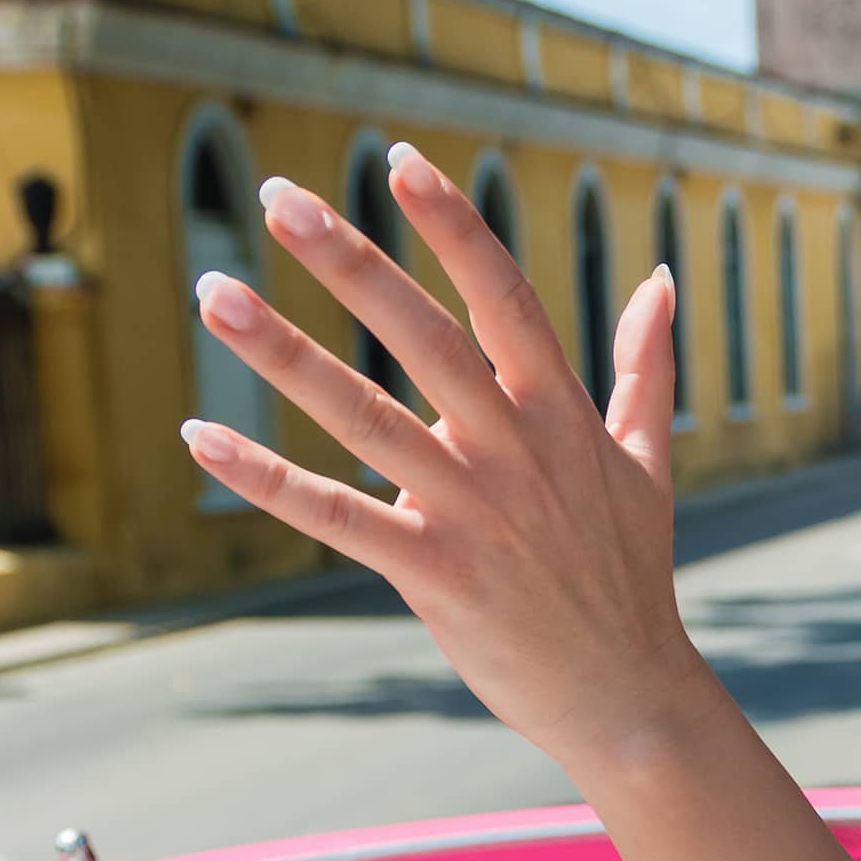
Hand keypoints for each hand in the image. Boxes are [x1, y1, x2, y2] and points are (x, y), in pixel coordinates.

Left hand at [178, 153, 709, 768]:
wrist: (631, 698)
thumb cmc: (630, 577)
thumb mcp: (646, 462)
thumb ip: (644, 366)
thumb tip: (661, 278)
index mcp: (561, 413)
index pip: (503, 297)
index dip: (453, 227)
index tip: (400, 162)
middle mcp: (514, 450)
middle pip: (423, 337)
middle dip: (350, 261)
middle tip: (279, 196)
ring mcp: (472, 512)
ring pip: (364, 416)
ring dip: (284, 354)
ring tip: (214, 295)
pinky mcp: (433, 575)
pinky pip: (334, 516)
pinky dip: (264, 478)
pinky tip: (199, 437)